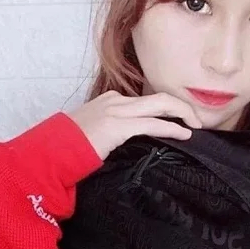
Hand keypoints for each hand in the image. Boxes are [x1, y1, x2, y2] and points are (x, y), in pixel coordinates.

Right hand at [69, 90, 202, 161]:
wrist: (52, 151)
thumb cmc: (70, 148)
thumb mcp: (94, 135)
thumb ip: (112, 134)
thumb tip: (127, 145)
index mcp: (110, 101)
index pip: (146, 101)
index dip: (168, 109)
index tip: (181, 119)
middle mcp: (116, 101)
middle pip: (159, 97)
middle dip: (182, 106)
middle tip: (197, 120)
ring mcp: (117, 111)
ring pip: (160, 105)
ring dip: (183, 114)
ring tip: (196, 126)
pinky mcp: (118, 126)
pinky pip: (153, 124)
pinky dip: (172, 128)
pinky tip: (184, 135)